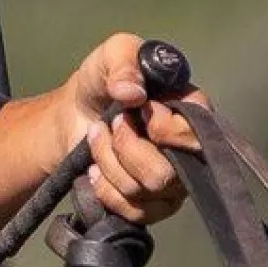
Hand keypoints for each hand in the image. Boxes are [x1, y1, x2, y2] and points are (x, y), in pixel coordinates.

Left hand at [64, 33, 206, 225]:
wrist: (73, 115)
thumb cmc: (102, 82)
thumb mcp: (111, 55)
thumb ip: (124, 62)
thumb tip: (132, 93)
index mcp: (193, 114)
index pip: (193, 135)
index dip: (159, 125)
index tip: (134, 107)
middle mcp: (191, 153)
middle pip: (165, 173)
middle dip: (125, 147)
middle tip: (111, 124)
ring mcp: (174, 184)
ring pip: (143, 191)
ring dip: (107, 161)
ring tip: (97, 139)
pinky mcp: (153, 207)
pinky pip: (132, 211)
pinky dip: (103, 187)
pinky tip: (95, 167)